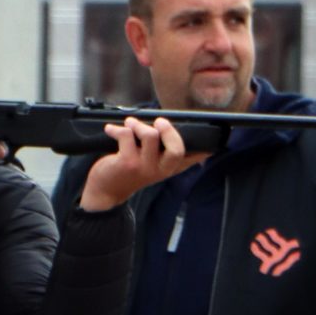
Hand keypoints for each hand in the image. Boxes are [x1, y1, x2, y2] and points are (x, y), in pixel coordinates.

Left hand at [79, 117, 203, 211]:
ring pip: (150, 135)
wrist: (105, 191)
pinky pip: (126, 134)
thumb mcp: (152, 165)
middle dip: (168, 129)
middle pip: (177, 148)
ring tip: (130, 124)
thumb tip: (184, 138)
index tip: (210, 145)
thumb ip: (166, 153)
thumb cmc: (129, 172)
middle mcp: (160, 169)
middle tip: (158, 122)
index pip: (191, 158)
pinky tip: (110, 130)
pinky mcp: (127, 162)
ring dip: (137, 124)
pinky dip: (116, 129)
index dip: (202, 150)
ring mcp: (144, 167)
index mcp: (169, 168)